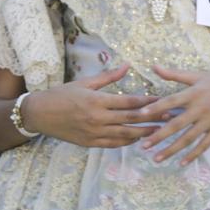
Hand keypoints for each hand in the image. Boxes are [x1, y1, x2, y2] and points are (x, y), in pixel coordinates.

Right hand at [21, 65, 158, 148]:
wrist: (39, 114)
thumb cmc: (61, 95)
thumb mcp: (84, 83)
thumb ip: (108, 77)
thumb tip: (128, 66)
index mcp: (97, 101)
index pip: (129, 102)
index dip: (148, 102)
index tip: (163, 100)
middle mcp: (97, 118)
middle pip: (132, 119)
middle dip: (153, 118)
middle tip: (170, 117)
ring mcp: (94, 133)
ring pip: (125, 135)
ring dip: (144, 133)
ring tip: (160, 131)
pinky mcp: (90, 143)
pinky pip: (113, 144)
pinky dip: (127, 142)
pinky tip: (137, 139)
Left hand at [137, 67, 209, 164]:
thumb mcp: (198, 75)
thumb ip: (175, 74)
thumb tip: (154, 67)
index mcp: (194, 93)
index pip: (171, 100)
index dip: (156, 107)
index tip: (141, 114)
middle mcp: (201, 108)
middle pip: (177, 124)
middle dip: (159, 135)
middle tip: (143, 145)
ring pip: (188, 138)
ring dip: (172, 149)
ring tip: (157, 159)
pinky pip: (204, 145)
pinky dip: (193, 154)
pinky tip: (181, 163)